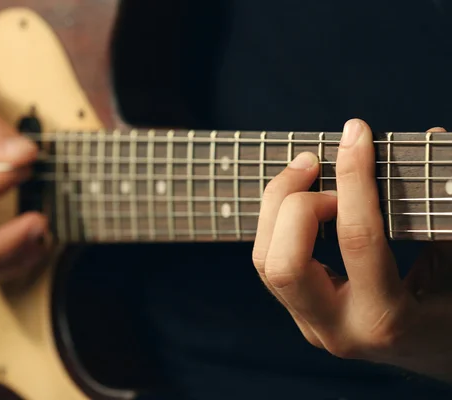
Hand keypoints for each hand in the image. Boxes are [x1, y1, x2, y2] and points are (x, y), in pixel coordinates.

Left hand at [252, 118, 451, 382]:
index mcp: (387, 320)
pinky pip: (270, 262)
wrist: (435, 355)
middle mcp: (337, 329)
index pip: (358, 239)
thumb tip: (432, 138)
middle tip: (317, 163)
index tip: (355, 134)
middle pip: (284, 262)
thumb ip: (445, 212)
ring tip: (306, 172)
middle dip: (294, 202)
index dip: (354, 179)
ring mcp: (312, 325)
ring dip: (276, 207)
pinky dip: (276, 223)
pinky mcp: (300, 314)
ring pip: (265, 262)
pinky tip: (300, 197)